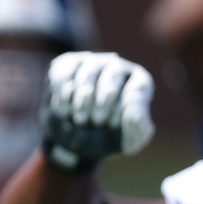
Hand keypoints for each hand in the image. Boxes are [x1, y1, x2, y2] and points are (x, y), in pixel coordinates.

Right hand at [41, 51, 154, 172]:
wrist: (74, 135)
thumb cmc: (109, 135)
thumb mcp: (129, 140)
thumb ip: (138, 128)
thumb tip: (133, 113)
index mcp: (139, 83)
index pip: (138, 88)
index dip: (125, 108)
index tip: (112, 124)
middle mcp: (117, 67)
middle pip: (113, 75)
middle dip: (102, 102)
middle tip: (96, 122)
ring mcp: (92, 63)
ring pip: (88, 73)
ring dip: (82, 99)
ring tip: (80, 119)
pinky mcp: (68, 64)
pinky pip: (65, 73)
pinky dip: (63, 94)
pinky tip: (64, 110)